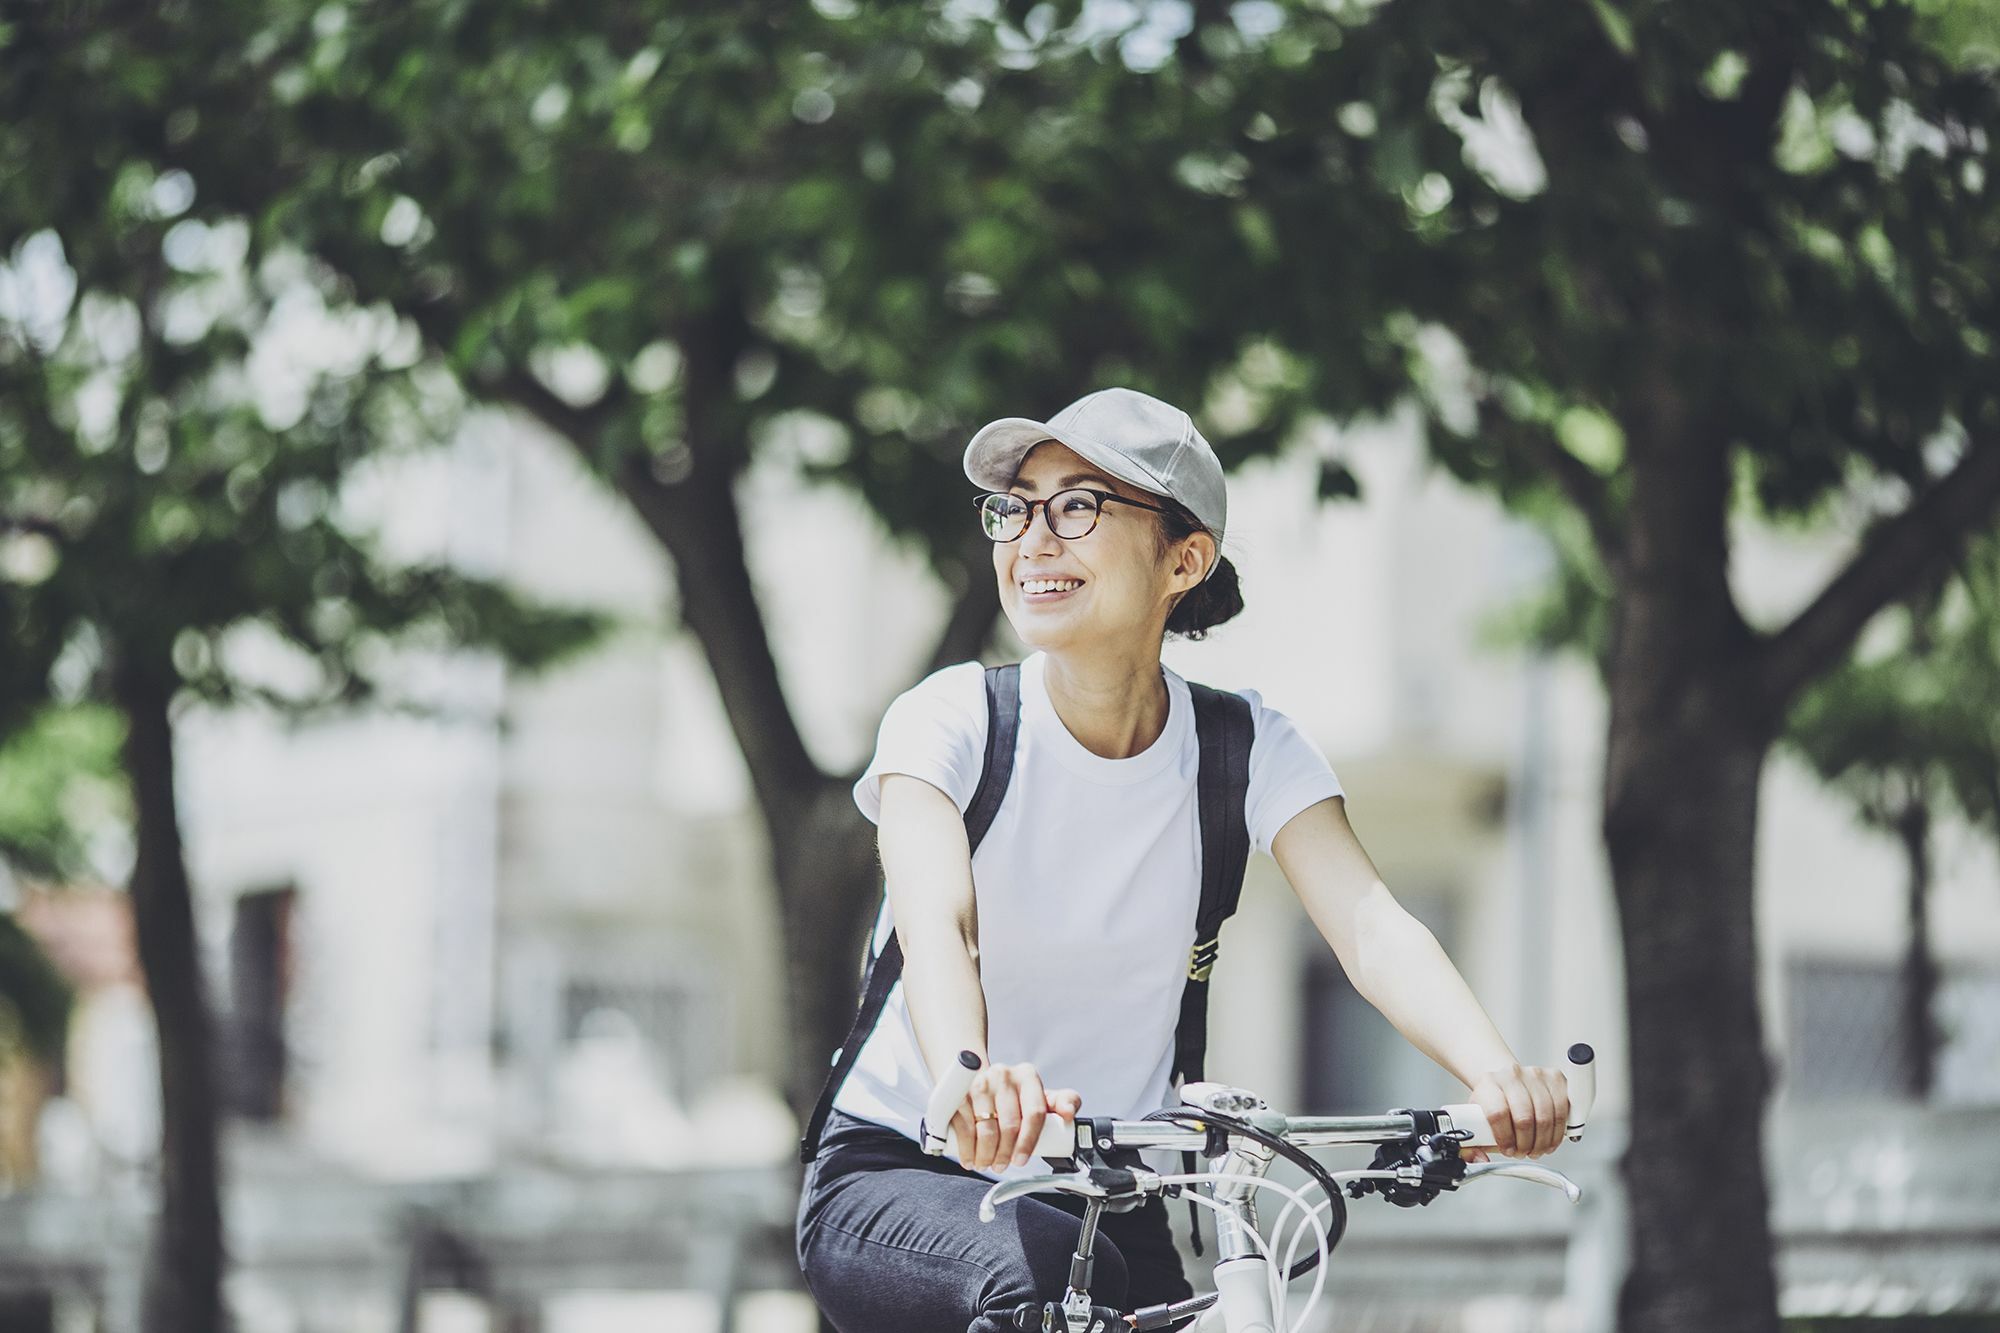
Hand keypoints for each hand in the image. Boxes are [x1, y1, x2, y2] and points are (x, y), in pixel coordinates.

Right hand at [950, 1062, 1081, 1169]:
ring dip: (986, 1154)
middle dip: (1005, 1153)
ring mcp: (979, 1083)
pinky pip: (964, 1127)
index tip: (1022, 1160)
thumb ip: (1065, 1102)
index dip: (1029, 1141)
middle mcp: (1003, 1075)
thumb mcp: (1042, 1097)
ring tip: (986, 1164)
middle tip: (1001, 1166)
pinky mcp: (958, 1093)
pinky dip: (967, 1148)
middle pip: (1009, 1124)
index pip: (1034, 1112)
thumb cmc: (1016, 1097)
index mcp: (1027, 1076)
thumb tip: (1068, 1113)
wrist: (980, 1082)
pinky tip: (970, 1159)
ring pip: (985, 1129)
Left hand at [1463, 1064, 1568, 1162]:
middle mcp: (1512, 1076)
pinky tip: (1551, 1139)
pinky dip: (1559, 1132)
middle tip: (1524, 1153)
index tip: (1508, 1150)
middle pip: (1525, 1118)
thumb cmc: (1494, 1100)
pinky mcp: (1555, 1078)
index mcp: (1489, 1083)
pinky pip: (1564, 1111)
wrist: (1506, 1080)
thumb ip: (1473, 1142)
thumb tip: (1479, 1159)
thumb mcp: (1477, 1117)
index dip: (1505, 1138)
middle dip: (1527, 1144)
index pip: (1498, 1113)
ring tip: (1537, 1149)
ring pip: (1546, 1117)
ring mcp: (1536, 1075)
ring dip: (1544, 1142)